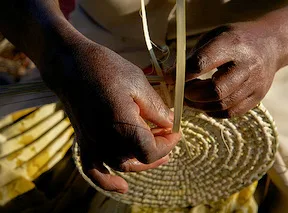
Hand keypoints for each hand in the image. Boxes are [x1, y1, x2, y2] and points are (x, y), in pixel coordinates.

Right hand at [42, 40, 180, 192]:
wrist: (70, 64)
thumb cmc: (105, 67)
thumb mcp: (138, 81)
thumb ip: (155, 107)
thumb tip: (169, 122)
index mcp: (122, 125)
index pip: (151, 150)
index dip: (168, 144)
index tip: (176, 130)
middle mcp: (106, 139)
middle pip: (138, 160)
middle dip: (159, 151)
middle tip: (170, 137)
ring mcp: (93, 142)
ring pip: (122, 165)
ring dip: (142, 163)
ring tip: (159, 155)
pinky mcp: (84, 140)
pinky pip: (94, 169)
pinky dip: (107, 181)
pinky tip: (122, 186)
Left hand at [166, 22, 278, 117]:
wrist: (271, 44)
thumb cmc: (236, 39)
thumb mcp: (215, 35)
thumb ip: (194, 54)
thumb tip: (171, 75)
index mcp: (232, 44)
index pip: (201, 63)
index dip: (181, 75)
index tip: (169, 78)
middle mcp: (247, 65)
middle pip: (215, 90)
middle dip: (191, 95)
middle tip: (181, 93)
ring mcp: (255, 83)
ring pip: (222, 105)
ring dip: (200, 106)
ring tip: (191, 99)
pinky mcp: (257, 97)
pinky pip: (231, 113)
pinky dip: (213, 111)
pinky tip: (206, 104)